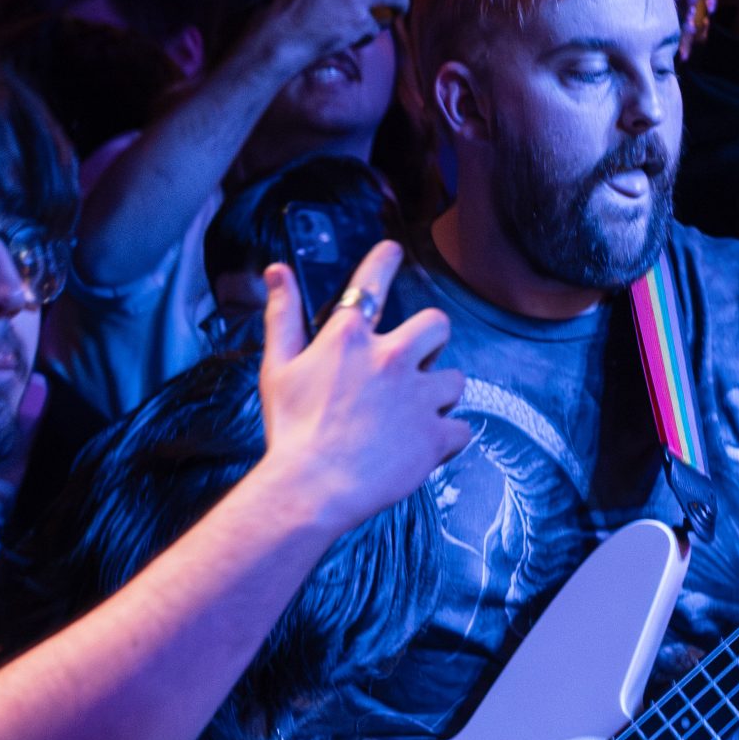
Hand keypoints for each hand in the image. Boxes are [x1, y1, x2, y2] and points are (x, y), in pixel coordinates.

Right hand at [256, 240, 469, 536]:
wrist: (311, 488)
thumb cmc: (290, 430)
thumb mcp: (277, 368)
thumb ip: (282, 315)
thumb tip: (276, 269)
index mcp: (350, 339)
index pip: (373, 282)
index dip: (385, 260)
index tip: (393, 250)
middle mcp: (391, 358)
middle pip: (437, 324)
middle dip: (432, 338)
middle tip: (416, 359)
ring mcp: (418, 397)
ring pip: (454, 379)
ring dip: (438, 393)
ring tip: (413, 414)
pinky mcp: (436, 436)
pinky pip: (461, 428)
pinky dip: (448, 438)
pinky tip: (424, 446)